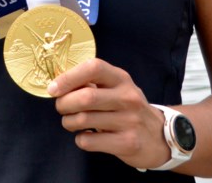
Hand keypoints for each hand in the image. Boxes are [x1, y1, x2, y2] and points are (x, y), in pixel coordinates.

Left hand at [47, 58, 170, 169]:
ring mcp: (129, 120)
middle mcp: (128, 97)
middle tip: (61, 108)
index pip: (93, 68)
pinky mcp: (127, 143)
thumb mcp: (116, 88)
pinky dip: (80, 139)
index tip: (53, 88)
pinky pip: (89, 141)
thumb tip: (57, 84)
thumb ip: (91, 83)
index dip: (69, 77)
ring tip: (71, 122)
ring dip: (68, 122)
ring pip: (83, 120)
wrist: (158, 136)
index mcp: (121, 78)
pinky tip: (87, 136)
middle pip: (85, 97)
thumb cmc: (127, 108)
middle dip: (64, 104)